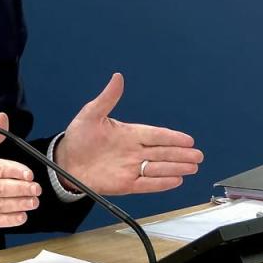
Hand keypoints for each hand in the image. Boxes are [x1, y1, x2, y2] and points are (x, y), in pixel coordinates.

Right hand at [0, 113, 41, 229]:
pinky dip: (9, 220)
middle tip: (35, 189)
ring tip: (32, 201)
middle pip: (2, 188)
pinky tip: (21, 216)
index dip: (16, 172)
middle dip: (22, 189)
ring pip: (1, 205)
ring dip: (19, 204)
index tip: (29, 174)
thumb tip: (3, 119)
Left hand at [55, 73, 203, 194]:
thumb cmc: (78, 137)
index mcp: (129, 133)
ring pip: (158, 168)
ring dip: (175, 168)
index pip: (155, 135)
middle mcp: (133, 151)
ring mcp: (130, 168)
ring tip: (192, 168)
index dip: (172, 137)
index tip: (188, 139)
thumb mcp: (91, 114)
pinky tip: (175, 180)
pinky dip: (161, 183)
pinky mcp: (124, 184)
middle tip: (198, 156)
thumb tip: (117, 77)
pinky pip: (146, 184)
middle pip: (162, 152)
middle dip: (180, 154)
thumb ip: (108, 98)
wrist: (65, 161)